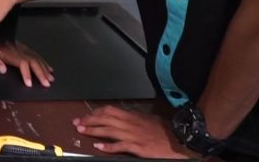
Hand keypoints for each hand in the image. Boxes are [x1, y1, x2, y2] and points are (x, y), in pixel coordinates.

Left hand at [0, 33, 53, 87]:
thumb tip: (2, 70)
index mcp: (10, 53)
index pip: (23, 64)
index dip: (27, 74)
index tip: (29, 84)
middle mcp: (19, 50)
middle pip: (34, 62)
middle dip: (41, 73)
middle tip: (47, 84)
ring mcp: (22, 49)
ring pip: (37, 59)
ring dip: (44, 69)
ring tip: (51, 78)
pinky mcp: (23, 48)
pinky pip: (36, 55)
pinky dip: (44, 62)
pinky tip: (48, 67)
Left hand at [74, 105, 194, 157]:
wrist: (180, 139)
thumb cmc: (165, 130)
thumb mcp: (148, 119)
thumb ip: (134, 119)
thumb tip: (122, 118)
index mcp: (133, 116)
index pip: (109, 110)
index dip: (95, 113)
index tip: (85, 116)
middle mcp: (131, 124)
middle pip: (105, 119)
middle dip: (89, 120)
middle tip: (77, 123)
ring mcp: (134, 135)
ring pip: (109, 130)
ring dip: (94, 130)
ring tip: (82, 131)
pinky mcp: (139, 147)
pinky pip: (120, 146)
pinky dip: (108, 146)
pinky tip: (98, 146)